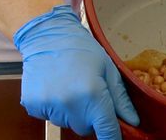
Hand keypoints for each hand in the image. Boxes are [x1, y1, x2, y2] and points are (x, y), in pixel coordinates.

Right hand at [14, 5, 138, 139]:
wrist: (46, 36)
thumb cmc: (80, 48)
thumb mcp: (108, 68)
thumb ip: (120, 99)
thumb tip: (133, 121)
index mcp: (92, 94)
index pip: (106, 130)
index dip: (112, 136)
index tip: (114, 137)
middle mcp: (70, 104)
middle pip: (85, 128)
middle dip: (89, 116)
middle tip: (86, 92)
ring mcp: (49, 106)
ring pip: (67, 123)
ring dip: (71, 111)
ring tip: (69, 85)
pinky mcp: (33, 106)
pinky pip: (50, 117)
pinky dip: (54, 107)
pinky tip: (55, 87)